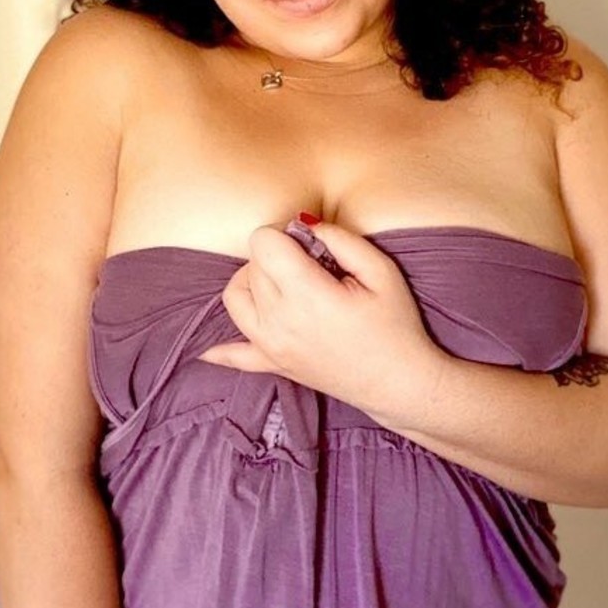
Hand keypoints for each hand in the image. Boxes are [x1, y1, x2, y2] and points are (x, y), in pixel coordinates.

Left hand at [197, 220, 446, 420]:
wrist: (400, 383)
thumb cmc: (396, 326)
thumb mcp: (382, 271)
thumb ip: (341, 239)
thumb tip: (305, 225)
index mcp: (306, 295)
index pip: (263, 244)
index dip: (284, 233)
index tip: (310, 244)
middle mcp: (279, 321)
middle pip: (252, 266)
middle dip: (276, 255)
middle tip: (311, 264)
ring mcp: (271, 346)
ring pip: (233, 297)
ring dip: (252, 282)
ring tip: (284, 283)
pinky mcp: (272, 364)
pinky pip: (233, 356)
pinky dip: (220, 348)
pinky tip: (208, 346)